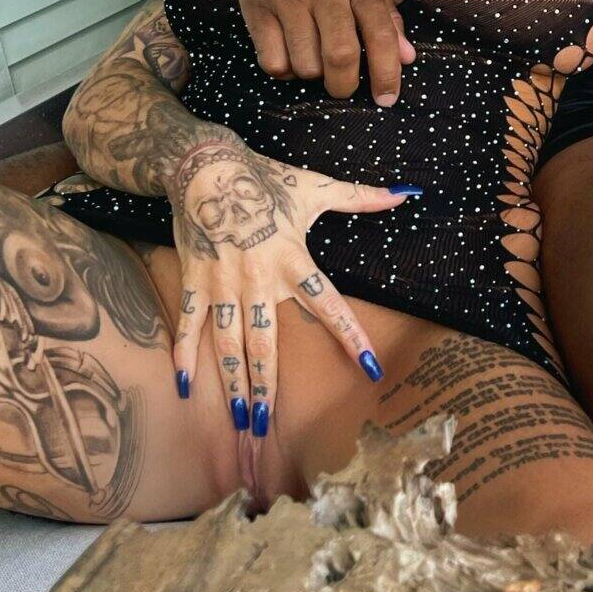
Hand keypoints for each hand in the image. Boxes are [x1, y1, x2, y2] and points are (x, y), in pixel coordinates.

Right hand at [166, 137, 418, 500]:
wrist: (207, 166)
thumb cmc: (266, 179)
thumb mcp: (317, 187)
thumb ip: (362, 197)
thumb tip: (407, 193)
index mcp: (293, 260)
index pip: (330, 306)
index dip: (351, 337)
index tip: (371, 369)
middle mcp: (258, 279)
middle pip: (266, 343)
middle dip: (268, 386)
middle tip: (268, 425)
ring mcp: (223, 285)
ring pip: (229, 343)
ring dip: (234, 383)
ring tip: (240, 418)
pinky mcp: (194, 282)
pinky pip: (188, 324)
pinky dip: (185, 354)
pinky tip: (185, 387)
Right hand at [237, 0, 416, 105]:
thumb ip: (387, 15)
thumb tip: (407, 57)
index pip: (381, 34)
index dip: (387, 74)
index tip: (387, 98)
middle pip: (340, 55)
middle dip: (345, 85)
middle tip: (344, 86)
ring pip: (305, 64)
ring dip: (313, 75)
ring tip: (314, 61)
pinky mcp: (256, 7)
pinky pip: (272, 62)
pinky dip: (284, 71)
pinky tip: (290, 55)